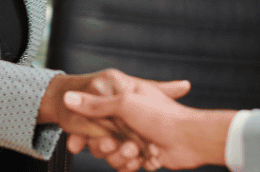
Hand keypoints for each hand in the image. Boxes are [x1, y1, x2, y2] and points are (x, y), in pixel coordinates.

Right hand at [63, 73, 234, 169]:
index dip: (85, 125)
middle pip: (98, 133)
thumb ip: (94, 104)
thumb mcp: (124, 104)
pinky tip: (136, 163)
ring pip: (109, 150)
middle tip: (110, 145)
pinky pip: (122, 161)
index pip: (93, 111)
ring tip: (133, 153)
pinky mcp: (140, 152)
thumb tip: (67, 98)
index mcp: (122, 95)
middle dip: (102, 144)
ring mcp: (132, 133)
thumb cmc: (161, 115)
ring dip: (117, 156)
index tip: (77, 135)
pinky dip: (126, 164)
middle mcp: (126, 114)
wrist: (192, 140)